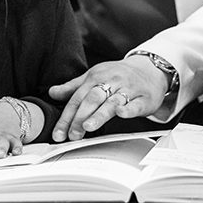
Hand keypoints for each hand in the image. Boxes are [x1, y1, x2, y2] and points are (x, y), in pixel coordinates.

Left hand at [48, 56, 167, 140]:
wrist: (150, 68)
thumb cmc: (119, 74)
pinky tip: (121, 113)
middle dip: (80, 117)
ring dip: (99, 114)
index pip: (77, 98)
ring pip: (111, 102)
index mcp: (95, 77)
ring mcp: (127, 89)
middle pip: (92, 99)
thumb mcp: (94, 76)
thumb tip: (52, 93)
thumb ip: (73, 87)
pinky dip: (128, 109)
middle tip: (72, 135)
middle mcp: (110, 82)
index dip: (66, 116)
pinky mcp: (143, 98)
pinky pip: (135, 104)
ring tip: (89, 126)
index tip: (58, 133)